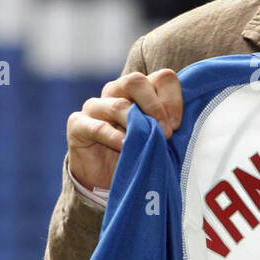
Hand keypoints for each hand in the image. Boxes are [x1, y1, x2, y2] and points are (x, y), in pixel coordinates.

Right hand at [66, 69, 183, 189]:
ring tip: (146, 142)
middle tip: (166, 132)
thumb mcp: (159, 139)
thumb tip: (181, 124)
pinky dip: (113, 136)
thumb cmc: (138, 154)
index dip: (173, 99)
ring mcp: (95, 107)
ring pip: (117, 103)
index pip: (162, 78)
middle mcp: (116, 92)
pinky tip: (125, 146)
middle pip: (135, 80)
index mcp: (140, 90)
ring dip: (136, 124)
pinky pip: (96, 126)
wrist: (106, 181)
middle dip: (154, 106)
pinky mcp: (78, 125)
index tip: (177, 125)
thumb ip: (169, 125)